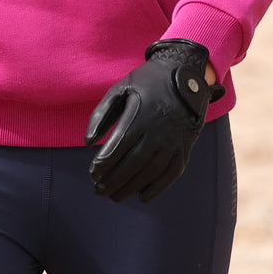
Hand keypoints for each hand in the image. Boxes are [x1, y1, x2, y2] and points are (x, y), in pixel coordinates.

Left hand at [85, 39, 223, 203]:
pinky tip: (142, 196)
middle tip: (98, 190)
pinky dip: (157, 188)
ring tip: (114, 196)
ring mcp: (173, 143)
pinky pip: (171, 174)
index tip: (92, 174)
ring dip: (131, 187)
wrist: (185, 77)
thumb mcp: (120, 90)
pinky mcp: (184, 149)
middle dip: (113, 180)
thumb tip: (87, 142)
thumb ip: (102, 114)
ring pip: (150, 172)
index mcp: (140, 116)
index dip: (104, 163)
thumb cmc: (146, 83)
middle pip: (133, 164)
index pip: (118, 147)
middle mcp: (158, 132)